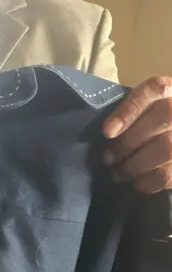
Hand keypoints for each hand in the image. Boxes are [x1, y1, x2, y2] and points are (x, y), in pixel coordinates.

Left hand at [103, 76, 171, 193]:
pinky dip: (148, 181)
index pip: (154, 89)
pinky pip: (168, 174)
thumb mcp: (138, 113)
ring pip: (167, 147)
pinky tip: (137, 183)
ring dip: (135, 165)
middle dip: (127, 143)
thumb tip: (107, 133)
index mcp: (168, 90)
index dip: (129, 111)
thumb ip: (126, 114)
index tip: (107, 132)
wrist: (168, 138)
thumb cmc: (146, 127)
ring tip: (118, 174)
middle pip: (162, 117)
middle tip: (107, 159)